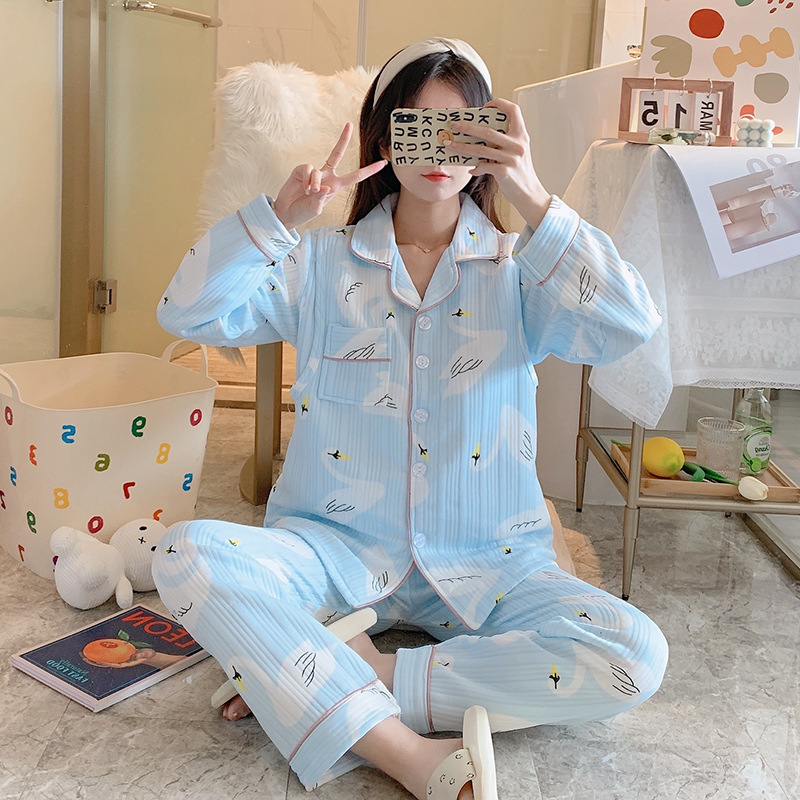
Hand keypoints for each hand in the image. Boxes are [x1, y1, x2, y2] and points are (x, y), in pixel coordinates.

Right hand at [273, 122, 386, 229]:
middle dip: (343, 139)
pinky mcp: (301, 170)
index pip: (355, 176)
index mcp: (335, 186)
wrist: (286, 212)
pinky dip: (306, 179)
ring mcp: (314, 172)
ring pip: (318, 170)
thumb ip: (321, 199)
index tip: (383, 163)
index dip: (369, 170)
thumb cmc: (303, 212)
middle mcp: (326, 176)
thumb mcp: (316, 209)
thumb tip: (324, 187)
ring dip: (313, 183)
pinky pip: (307, 168)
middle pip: (336, 154)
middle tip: (349, 125)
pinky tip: (302, 187)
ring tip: (309, 193)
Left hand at [450, 98, 551, 228]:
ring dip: (462, 147)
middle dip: (467, 127)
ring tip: (450, 144)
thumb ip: (504, 142)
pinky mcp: (504, 172)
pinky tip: (470, 170)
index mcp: (521, 135)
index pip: (513, 110)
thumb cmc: (520, 173)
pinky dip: (475, 168)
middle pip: (488, 130)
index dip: (499, 104)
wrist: (529, 194)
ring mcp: (511, 158)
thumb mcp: (517, 152)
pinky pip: (483, 166)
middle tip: (454, 125)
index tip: (485, 107)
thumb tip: (479, 136)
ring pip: (480, 149)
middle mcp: (517, 144)